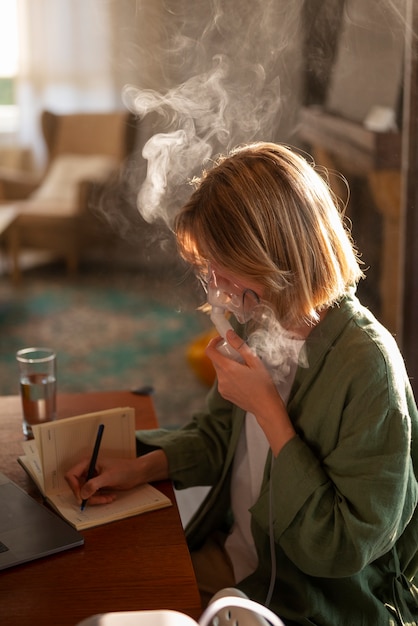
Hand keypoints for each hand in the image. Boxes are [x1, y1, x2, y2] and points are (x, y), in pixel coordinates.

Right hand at [65, 456, 140, 505]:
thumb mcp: (109, 477)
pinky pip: (92, 496)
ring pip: (85, 494)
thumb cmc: (125, 469)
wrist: (137, 473)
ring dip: (95, 499)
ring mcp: (92, 478)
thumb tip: (82, 494)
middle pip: (77, 487)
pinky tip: (110, 497)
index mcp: (88, 463)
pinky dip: (100, 499)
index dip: (74, 487)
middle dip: (87, 496)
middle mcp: (88, 470)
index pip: (71, 475)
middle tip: (97, 500)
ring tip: (108, 498)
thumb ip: (94, 484)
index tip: (82, 496)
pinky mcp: (97, 486)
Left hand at [205, 329, 295, 454]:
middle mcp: (221, 379)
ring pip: (219, 370)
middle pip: (215, 361)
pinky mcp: (224, 394)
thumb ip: (239, 346)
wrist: (266, 406)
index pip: (209, 351)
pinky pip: (222, 380)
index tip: (221, 339)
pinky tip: (242, 380)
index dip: (212, 342)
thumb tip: (229, 334)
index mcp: (228, 368)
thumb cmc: (263, 384)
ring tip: (243, 369)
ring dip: (227, 365)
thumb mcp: (254, 361)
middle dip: (224, 354)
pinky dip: (228, 376)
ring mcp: (222, 388)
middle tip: (238, 355)